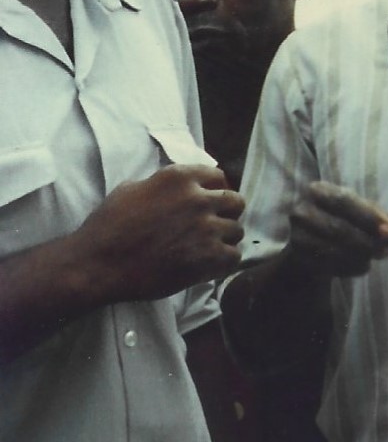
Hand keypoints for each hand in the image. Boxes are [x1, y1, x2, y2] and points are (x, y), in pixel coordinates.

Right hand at [77, 164, 243, 302]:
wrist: (97, 265)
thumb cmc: (107, 226)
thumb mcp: (130, 189)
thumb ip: (160, 184)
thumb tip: (176, 189)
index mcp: (179, 178)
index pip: (218, 176)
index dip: (215, 190)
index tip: (211, 202)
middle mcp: (198, 198)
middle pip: (236, 202)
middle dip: (227, 213)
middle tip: (213, 226)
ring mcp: (207, 228)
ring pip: (237, 230)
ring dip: (225, 240)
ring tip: (208, 249)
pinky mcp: (210, 256)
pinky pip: (234, 256)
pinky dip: (224, 262)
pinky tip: (209, 265)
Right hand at [286, 181, 387, 276]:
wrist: (312, 239)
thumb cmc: (343, 218)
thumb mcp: (361, 210)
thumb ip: (380, 217)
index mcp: (318, 190)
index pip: (344, 201)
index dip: (370, 217)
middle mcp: (302, 211)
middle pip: (338, 228)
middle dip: (367, 242)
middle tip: (387, 251)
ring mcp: (297, 235)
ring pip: (334, 250)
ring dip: (360, 257)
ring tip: (374, 257)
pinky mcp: (298, 258)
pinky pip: (328, 266)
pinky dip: (350, 268)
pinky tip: (360, 265)